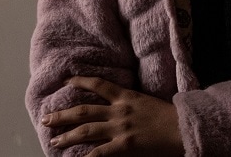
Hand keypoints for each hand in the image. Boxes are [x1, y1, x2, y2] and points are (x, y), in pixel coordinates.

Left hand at [41, 76, 183, 155]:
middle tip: (46, 119)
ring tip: (54, 140)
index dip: (80, 81)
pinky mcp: (125, 146)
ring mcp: (120, 129)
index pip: (98, 84)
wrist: (184, 127)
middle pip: (83, 111)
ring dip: (67, 136)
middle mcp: (119, 111)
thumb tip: (118, 103)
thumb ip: (130, 102)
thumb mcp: (147, 102)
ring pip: (86, 131)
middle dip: (62, 115)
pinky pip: (100, 153)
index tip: (66, 81)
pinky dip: (87, 156)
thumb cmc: (170, 116)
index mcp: (126, 97)